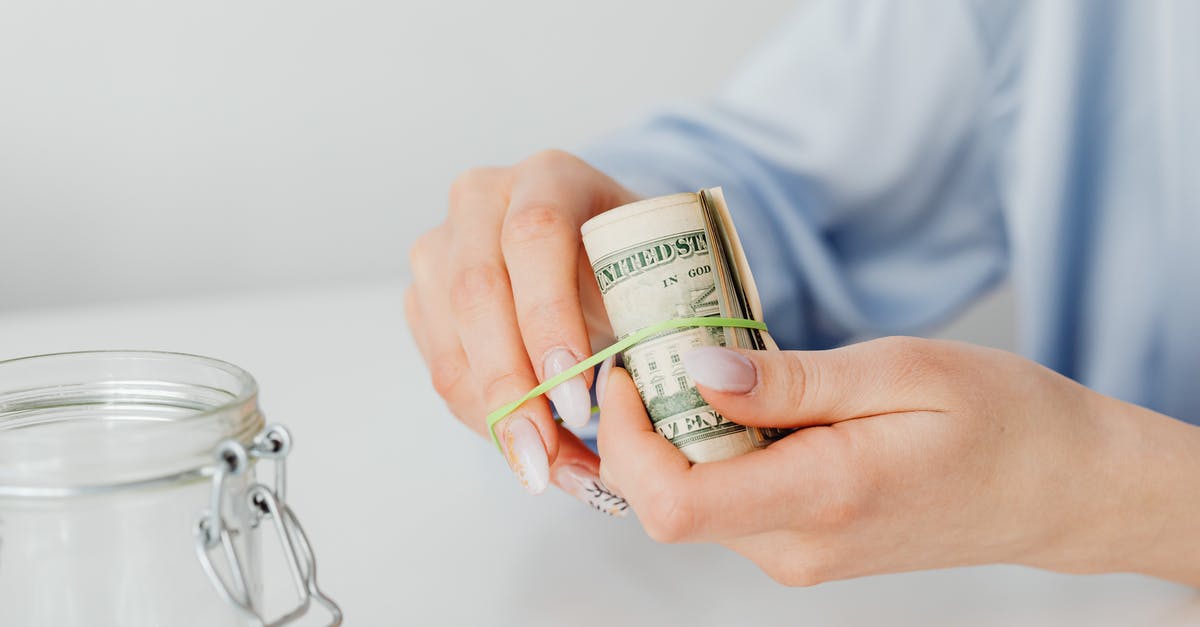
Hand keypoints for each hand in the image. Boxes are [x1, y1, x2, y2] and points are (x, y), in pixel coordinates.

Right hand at [405, 150, 637, 511]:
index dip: (549, 318)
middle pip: (478, 295)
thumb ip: (656, 316)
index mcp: (550, 177)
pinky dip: (484, 421)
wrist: (591, 247)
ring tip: (547, 472)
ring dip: (497, 419)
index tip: (577, 396)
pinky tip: (528, 452)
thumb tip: (657, 410)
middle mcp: (481, 200)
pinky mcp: (424, 296)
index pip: (535, 237)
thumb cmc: (632, 263)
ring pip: (451, 344)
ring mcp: (442, 247)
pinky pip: (443, 370)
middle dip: (514, 388)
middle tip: (548, 456)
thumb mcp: (654, 271)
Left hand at [598, 337, 1199, 584]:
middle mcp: (797, 548)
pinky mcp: (802, 548)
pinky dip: (712, 452)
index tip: (630, 368)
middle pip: (665, 502)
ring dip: (676, 436)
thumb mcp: (900, 371)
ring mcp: (798, 557)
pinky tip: (747, 403)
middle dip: (642, 426)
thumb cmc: (999, 419)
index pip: (672, 503)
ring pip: (690, 503)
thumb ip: (791, 381)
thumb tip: (694, 371)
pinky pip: (726, 503)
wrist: (1057, 489)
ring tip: (711, 367)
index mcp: (823, 498)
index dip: (626, 438)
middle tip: (663, 348)